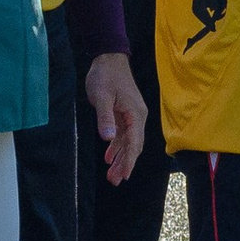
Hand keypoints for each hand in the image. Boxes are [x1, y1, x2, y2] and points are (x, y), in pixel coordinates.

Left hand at [83, 51, 147, 185]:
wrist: (109, 59)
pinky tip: (108, 157)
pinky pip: (122, 135)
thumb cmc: (106, 76)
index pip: (134, 142)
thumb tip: (107, 139)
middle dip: (125, 163)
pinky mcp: (124, 114)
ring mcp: (131, 116)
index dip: (129, 160)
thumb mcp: (102, 96)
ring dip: (120, 158)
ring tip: (111, 175)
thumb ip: (105, 118)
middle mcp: (137, 117)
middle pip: (133, 145)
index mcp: (135, 114)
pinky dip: (116, 147)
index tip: (124, 175)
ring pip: (128, 142)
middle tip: (115, 181)